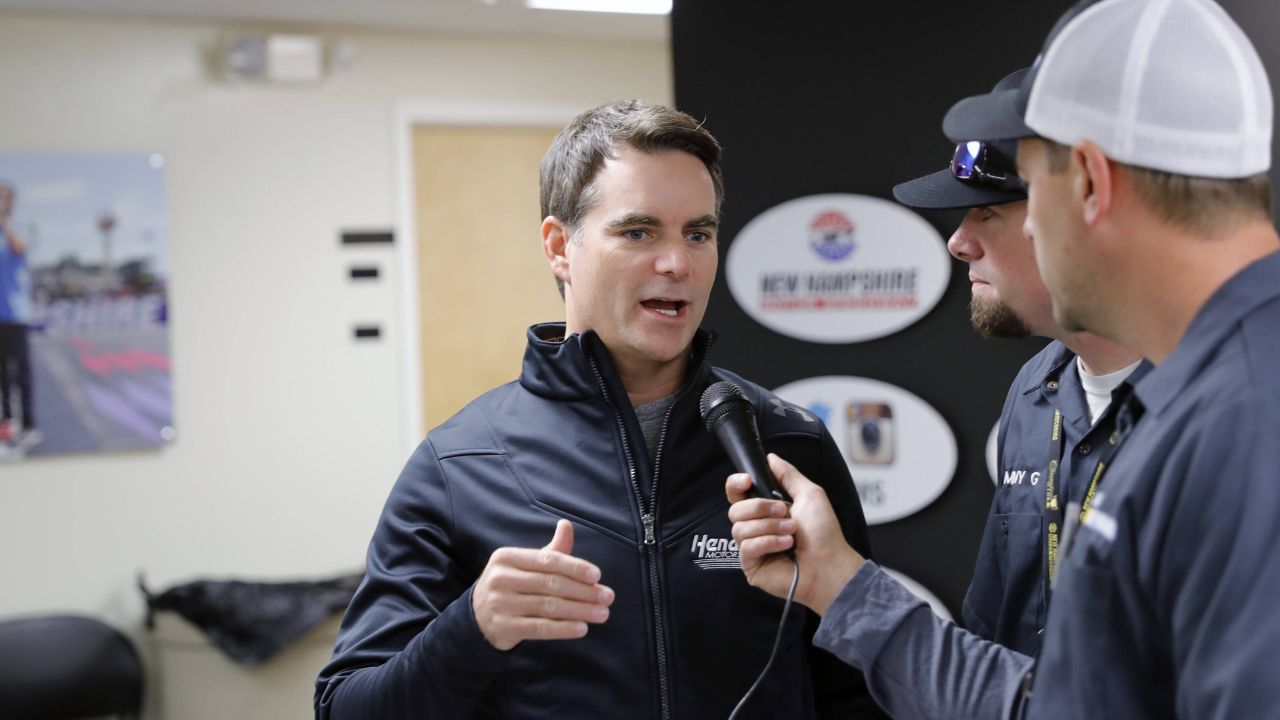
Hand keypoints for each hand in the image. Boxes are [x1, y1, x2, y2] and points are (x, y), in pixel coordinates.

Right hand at [472, 519, 613, 650]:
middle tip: (607, 597)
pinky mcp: (504, 627)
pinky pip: (539, 628)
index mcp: (507, 557)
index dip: (574, 567)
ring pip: (548, 606)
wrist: (477, 617)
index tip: (597, 576)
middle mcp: (501, 578)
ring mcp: (500, 604)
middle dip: (584, 591)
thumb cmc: (510, 585)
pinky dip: (563, 629)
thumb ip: (550, 550)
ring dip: (579, 610)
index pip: (547, 560)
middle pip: (550, 584)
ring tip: (602, 613)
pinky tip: (582, 628)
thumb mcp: (525, 565)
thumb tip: (567, 525)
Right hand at [727, 453, 864, 615]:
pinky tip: (786, 546)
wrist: (830, 564)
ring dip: (769, 527)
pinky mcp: (751, 565)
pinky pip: (746, 547)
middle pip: (735, 509)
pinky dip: (768, 542)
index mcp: (766, 510)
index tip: (747, 481)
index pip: (737, 494)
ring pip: (740, 528)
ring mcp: (752, 547)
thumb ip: (788, 474)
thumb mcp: (809, 494)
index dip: (736, 485)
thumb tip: (771, 458)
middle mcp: (756, 527)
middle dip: (760, 507)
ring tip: (791, 532)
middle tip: (784, 511)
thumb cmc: (824, 533)